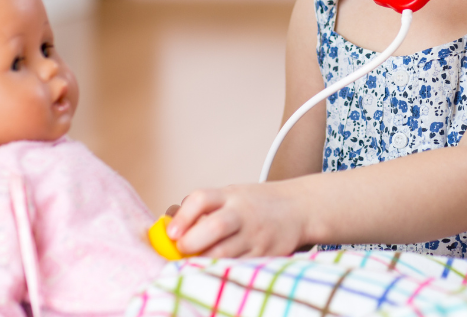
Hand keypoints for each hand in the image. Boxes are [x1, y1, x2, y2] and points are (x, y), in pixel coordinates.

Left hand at [165, 182, 307, 257]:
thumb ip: (205, 209)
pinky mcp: (265, 254)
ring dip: (204, 261)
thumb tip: (167, 232)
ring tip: (194, 264)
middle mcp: (243, 213)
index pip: (202, 199)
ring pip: (225, 253)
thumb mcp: (232, 196)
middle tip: (182, 251)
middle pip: (215, 227)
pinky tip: (213, 271)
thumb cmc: (255, 204)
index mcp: (230, 196)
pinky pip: (239, 266)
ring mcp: (256, 235)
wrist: (299, 208)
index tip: (171, 233)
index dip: (183, 216)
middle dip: (192, 242)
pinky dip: (222, 270)